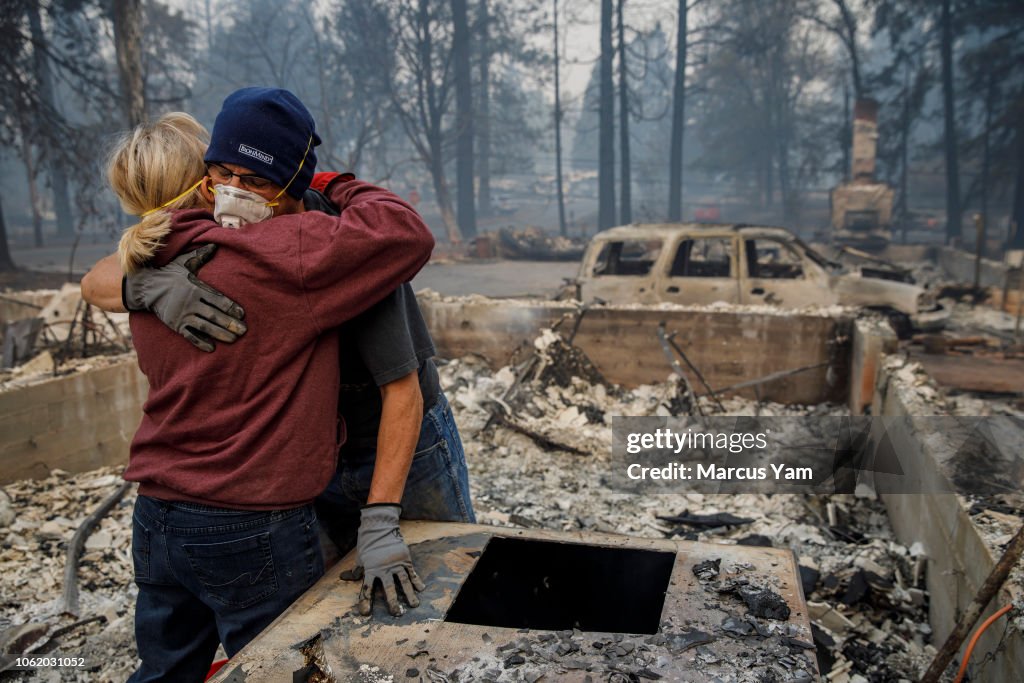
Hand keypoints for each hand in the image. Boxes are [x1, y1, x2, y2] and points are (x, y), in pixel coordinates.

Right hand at [123, 244, 246, 351]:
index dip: (230, 307)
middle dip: (229, 323)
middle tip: (244, 330)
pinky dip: (200, 342)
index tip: (242, 314)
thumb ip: (200, 257)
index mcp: (196, 288)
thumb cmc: (169, 274)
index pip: (217, 299)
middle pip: (213, 315)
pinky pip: (189, 335)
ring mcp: (182, 315)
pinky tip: (211, 348)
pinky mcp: (175, 324)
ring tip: (233, 339)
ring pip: (204, 327)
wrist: (145, 287)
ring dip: (220, 334)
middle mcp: (190, 303)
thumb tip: (214, 245)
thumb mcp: (184, 263)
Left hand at [349, 504, 424, 616]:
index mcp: (370, 569)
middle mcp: (384, 568)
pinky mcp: (405, 558)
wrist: (380, 527)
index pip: (367, 589)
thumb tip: (345, 578)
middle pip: (389, 588)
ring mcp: (396, 564)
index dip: (365, 601)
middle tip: (397, 613)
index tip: (365, 613)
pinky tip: (421, 589)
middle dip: (393, 602)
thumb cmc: (368, 543)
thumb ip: (356, 570)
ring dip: (409, 594)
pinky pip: (411, 572)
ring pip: (403, 582)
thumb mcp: (360, 557)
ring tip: (414, 605)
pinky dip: (416, 580)